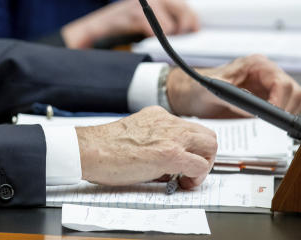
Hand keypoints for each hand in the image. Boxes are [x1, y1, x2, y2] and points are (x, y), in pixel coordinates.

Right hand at [60, 0, 198, 47]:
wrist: (98, 27)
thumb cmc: (125, 24)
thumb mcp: (148, 14)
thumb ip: (166, 15)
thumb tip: (192, 28)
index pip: (185, 4)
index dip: (191, 20)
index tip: (192, 32)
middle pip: (185, 12)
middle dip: (184, 29)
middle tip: (176, 39)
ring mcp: (145, 3)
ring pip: (172, 26)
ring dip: (168, 37)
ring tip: (156, 39)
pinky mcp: (137, 16)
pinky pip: (159, 32)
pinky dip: (155, 40)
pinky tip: (146, 40)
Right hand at [76, 106, 216, 189]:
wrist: (90, 149)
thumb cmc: (104, 147)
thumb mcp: (135, 136)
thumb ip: (155, 143)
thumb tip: (168, 167)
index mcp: (158, 116)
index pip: (190, 129)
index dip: (192, 149)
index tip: (185, 162)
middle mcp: (168, 122)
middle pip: (207, 135)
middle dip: (205, 156)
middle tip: (191, 171)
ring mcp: (171, 136)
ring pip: (210, 145)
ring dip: (205, 164)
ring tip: (187, 178)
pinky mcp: (171, 153)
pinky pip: (200, 165)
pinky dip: (197, 177)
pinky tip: (182, 183)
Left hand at [166, 54, 300, 117]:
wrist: (189, 94)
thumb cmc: (197, 86)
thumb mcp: (212, 91)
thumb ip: (233, 98)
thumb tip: (254, 110)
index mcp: (255, 65)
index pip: (282, 82)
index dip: (281, 100)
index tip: (273, 115)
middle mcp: (265, 73)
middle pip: (294, 91)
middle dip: (287, 108)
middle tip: (273, 123)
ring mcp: (268, 86)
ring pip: (294, 100)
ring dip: (287, 114)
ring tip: (270, 124)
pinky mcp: (267, 99)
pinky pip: (286, 109)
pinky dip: (283, 118)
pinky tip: (269, 124)